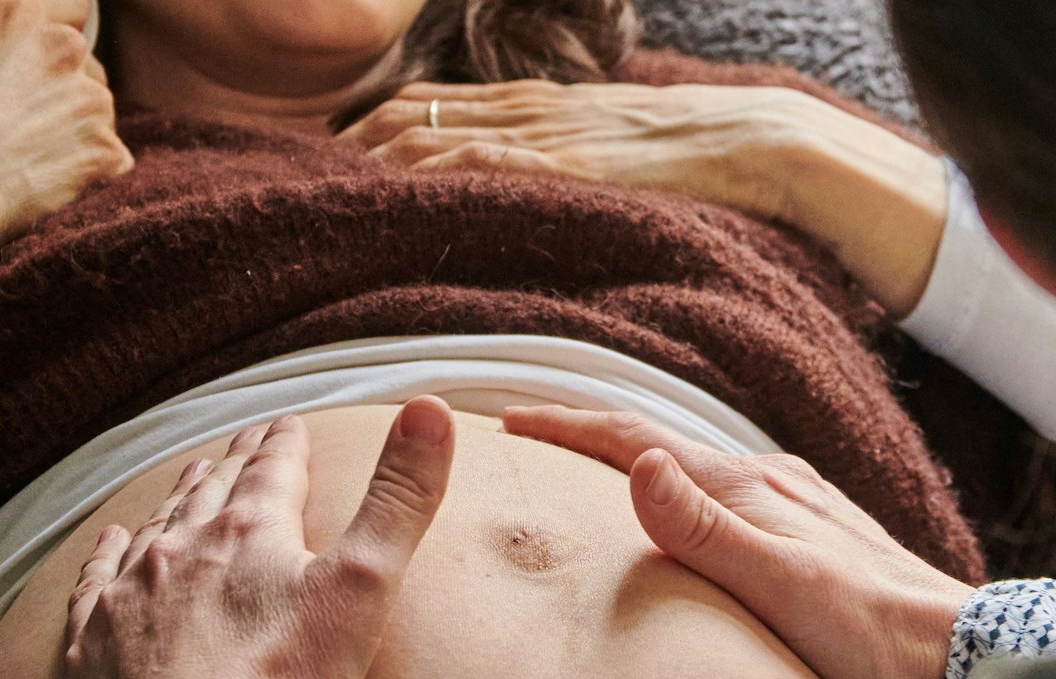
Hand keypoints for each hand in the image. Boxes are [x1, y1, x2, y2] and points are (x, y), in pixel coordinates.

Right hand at [0, 0, 132, 258]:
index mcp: (15, 11)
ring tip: (26, 155)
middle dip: (62, 83)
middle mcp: (61, 45)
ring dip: (75, 126)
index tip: (43, 52)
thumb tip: (1, 68)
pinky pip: (110, 156)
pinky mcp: (103, 150)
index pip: (70, 3)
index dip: (59, 28)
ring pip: (97, 107)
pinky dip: (88, 170)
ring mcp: (88, 99)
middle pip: (83, 58)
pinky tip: (44, 182)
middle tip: (22, 116)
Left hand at [61, 398, 456, 678]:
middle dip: (235, 464)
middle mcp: (185, 545)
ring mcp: (133, 590)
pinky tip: (112, 541)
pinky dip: (108, 553)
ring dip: (179, 498)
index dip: (286, 445)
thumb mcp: (364, 584)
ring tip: (192, 477)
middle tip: (246, 443)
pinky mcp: (95, 638)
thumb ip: (399, 499)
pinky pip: (98, 578)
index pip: (273, 469)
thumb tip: (430, 408)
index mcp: (252, 530)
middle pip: (214, 490)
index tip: (290, 425)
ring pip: (158, 525)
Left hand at [342, 80, 947, 313]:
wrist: (753, 139)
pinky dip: (434, 170)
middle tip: (301, 177)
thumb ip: (562, 160)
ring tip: (326, 190)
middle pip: (415, 116)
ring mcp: (544, 136)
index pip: (432, 106)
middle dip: (356, 145)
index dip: (374, 128)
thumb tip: (523, 194)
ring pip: (436, 134)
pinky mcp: (565, 164)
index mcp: (537, 108)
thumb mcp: (610, 148)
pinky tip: (395, 187)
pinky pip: (484, 160)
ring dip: (378, 160)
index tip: (328, 158)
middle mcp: (528, 113)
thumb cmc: (690, 155)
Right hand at [501, 406, 974, 678]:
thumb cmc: (871, 633)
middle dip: (589, 431)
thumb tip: (641, 464)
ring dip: (634, 457)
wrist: (959, 649)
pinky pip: (725, 491)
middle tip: (528, 431)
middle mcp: (770, 480)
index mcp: (748, 488)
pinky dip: (680, 486)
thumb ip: (706, 530)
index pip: (637, 441)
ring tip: (591, 465)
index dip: (567, 427)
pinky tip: (690, 508)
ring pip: (694, 464)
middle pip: (660, 442)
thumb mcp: (780, 586)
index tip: (504, 420)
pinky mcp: (814, 530)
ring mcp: (795, 502)